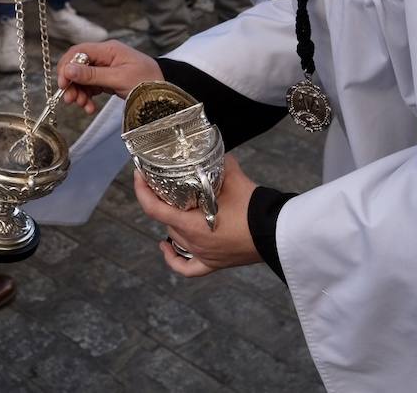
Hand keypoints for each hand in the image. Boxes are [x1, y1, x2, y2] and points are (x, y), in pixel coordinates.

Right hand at [56, 41, 161, 112]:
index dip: (67, 67)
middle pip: (77, 66)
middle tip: (70, 100)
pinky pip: (90, 86)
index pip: (78, 52)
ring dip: (78, 92)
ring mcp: (105, 68)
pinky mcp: (107, 79)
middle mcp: (104, 56)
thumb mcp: (119, 79)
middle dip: (71, 83)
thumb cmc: (147, 81)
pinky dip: (87, 97)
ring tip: (83, 106)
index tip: (63, 85)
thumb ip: (92, 75)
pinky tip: (89, 107)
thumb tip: (68, 70)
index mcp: (108, 49)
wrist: (165, 93)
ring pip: (82, 78)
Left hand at [135, 155, 263, 276]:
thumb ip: (218, 163)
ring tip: (171, 206)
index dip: (142, 191)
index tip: (139, 176)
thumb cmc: (253, 208)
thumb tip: (210, 149)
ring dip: (170, 222)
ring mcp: (203, 255)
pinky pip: (187, 267)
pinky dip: (173, 259)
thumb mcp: (233, 178)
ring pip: (175, 238)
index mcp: (191, 224)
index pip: (153, 209)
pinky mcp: (215, 263)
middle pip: (165, 221)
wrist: (277, 232)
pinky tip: (166, 247)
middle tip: (163, 183)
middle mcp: (193, 242)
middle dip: (161, 202)